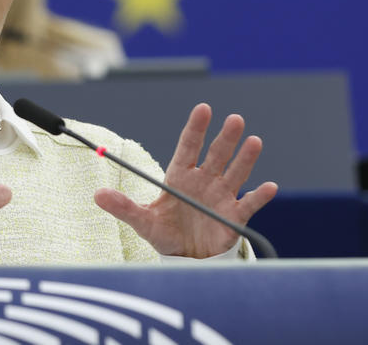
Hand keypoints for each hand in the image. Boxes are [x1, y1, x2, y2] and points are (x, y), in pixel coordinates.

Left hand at [95, 103, 277, 257]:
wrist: (185, 259)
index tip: (204, 108)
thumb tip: (97, 195)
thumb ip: (123, 206)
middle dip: (225, 138)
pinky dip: (260, 196)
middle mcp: (204, 181)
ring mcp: (221, 197)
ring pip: (235, 173)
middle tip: (235, 118)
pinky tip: (270, 187)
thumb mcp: (142, 220)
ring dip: (245, 158)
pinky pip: (249, 204)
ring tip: (254, 141)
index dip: (196, 128)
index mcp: (180, 176)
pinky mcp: (234, 217)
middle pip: (216, 154)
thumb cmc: (164, 233)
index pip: (189, 146)